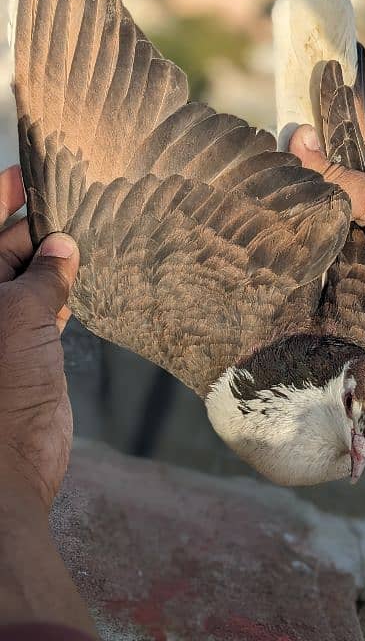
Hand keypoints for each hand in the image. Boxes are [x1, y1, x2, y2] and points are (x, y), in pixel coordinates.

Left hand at [0, 164, 96, 635]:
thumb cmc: (0, 391)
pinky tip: (79, 277)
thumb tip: (59, 245)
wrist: (8, 468)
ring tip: (81, 229)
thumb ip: (41, 276)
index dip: (2, 200)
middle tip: (69, 198)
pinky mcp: (28, 351)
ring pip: (28, 281)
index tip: (24, 172)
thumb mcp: (20, 316)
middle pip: (3, 252)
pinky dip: (62, 292)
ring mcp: (3, 329)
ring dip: (51, 260)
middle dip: (32, 228)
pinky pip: (45, 309)